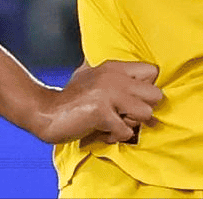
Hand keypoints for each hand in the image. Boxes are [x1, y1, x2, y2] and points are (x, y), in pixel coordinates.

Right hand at [35, 60, 162, 144]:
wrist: (46, 112)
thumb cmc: (71, 98)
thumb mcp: (91, 75)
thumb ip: (113, 75)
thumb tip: (136, 81)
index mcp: (114, 66)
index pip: (153, 71)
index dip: (147, 89)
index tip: (133, 99)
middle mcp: (115, 76)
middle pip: (156, 95)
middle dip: (144, 110)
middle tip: (125, 115)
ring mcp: (109, 93)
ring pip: (146, 114)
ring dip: (131, 124)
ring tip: (113, 123)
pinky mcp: (102, 112)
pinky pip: (126, 132)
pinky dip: (115, 136)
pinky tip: (101, 131)